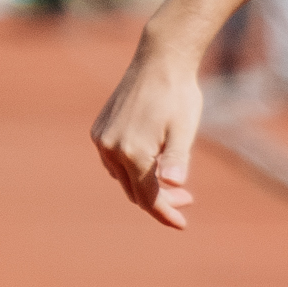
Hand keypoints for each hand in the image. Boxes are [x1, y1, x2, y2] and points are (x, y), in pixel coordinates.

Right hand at [91, 31, 206, 229]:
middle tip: (188, 200)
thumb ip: (177, 158)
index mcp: (133, 152)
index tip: (182, 225)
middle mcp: (110, 148)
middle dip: (160, 200)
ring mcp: (102, 138)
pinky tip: (151, 166)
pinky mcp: (100, 130)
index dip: (165, 213)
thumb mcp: (186, 129)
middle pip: (134, 189)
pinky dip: (132, 169)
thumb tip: (173, 183)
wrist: (160, 61)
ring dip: (145, 185)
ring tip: (174, 185)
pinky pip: (113, 161)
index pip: (148, 196)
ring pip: (122, 177)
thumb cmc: (179, 95)